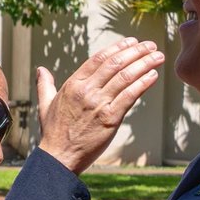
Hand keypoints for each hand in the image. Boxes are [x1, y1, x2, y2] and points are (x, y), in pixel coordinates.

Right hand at [36, 38, 163, 173]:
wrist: (59, 157)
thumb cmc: (53, 132)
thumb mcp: (45, 104)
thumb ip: (45, 85)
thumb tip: (41, 70)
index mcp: (73, 84)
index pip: (99, 58)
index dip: (118, 47)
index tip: (132, 42)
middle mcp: (86, 91)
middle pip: (115, 64)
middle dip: (136, 51)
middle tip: (150, 46)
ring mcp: (99, 104)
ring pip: (125, 77)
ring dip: (144, 64)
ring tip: (158, 56)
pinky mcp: (110, 119)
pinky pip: (130, 96)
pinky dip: (143, 83)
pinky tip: (153, 75)